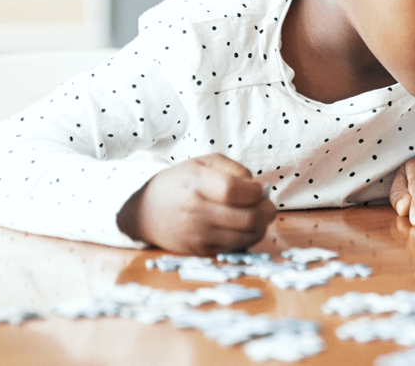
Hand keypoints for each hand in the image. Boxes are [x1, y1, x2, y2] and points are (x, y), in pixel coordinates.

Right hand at [117, 154, 276, 254]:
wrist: (145, 212)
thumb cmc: (179, 183)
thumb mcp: (202, 162)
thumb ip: (233, 168)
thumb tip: (258, 186)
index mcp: (195, 183)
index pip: (233, 190)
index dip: (255, 191)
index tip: (260, 189)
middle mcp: (196, 212)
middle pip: (246, 218)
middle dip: (267, 211)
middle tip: (269, 205)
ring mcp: (198, 235)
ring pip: (245, 237)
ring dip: (261, 227)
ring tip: (259, 216)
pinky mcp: (200, 252)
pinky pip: (235, 248)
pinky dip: (247, 238)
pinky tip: (244, 228)